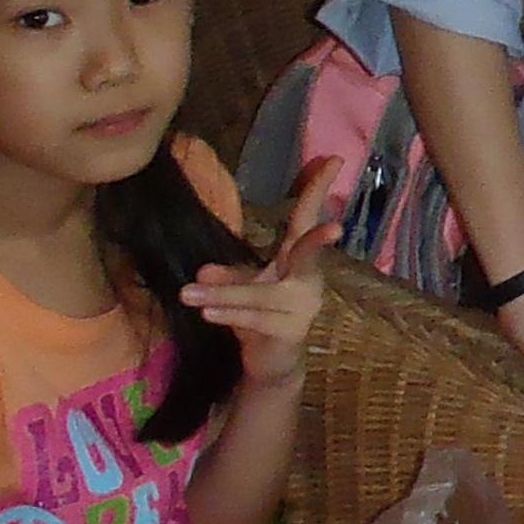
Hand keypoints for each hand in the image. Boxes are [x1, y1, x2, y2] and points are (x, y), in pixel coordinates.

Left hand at [181, 156, 344, 390]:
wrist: (274, 364)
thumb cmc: (261, 317)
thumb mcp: (243, 289)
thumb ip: (227, 277)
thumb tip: (201, 273)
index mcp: (298, 261)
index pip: (306, 219)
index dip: (319, 190)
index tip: (333, 159)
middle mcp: (307, 280)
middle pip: (309, 254)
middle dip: (318, 240)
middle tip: (336, 228)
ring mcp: (302, 308)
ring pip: (260, 295)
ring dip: (223, 294)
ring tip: (187, 292)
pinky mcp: (288, 333)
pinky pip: (254, 320)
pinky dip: (228, 314)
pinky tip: (206, 312)